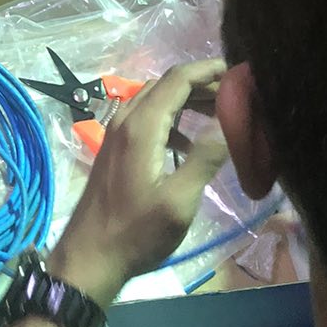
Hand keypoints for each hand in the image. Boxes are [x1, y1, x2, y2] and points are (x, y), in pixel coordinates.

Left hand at [47, 60, 227, 306]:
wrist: (89, 256)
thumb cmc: (136, 232)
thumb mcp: (178, 201)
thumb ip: (204, 159)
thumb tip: (229, 124)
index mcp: (142, 126)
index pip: (178, 79)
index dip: (208, 70)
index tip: (238, 71)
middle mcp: (127, 119)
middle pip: (167, 85)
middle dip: (201, 84)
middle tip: (235, 96)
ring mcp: (118, 133)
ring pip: (156, 101)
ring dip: (187, 101)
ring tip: (219, 115)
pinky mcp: (116, 149)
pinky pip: (147, 119)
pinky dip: (172, 120)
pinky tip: (189, 146)